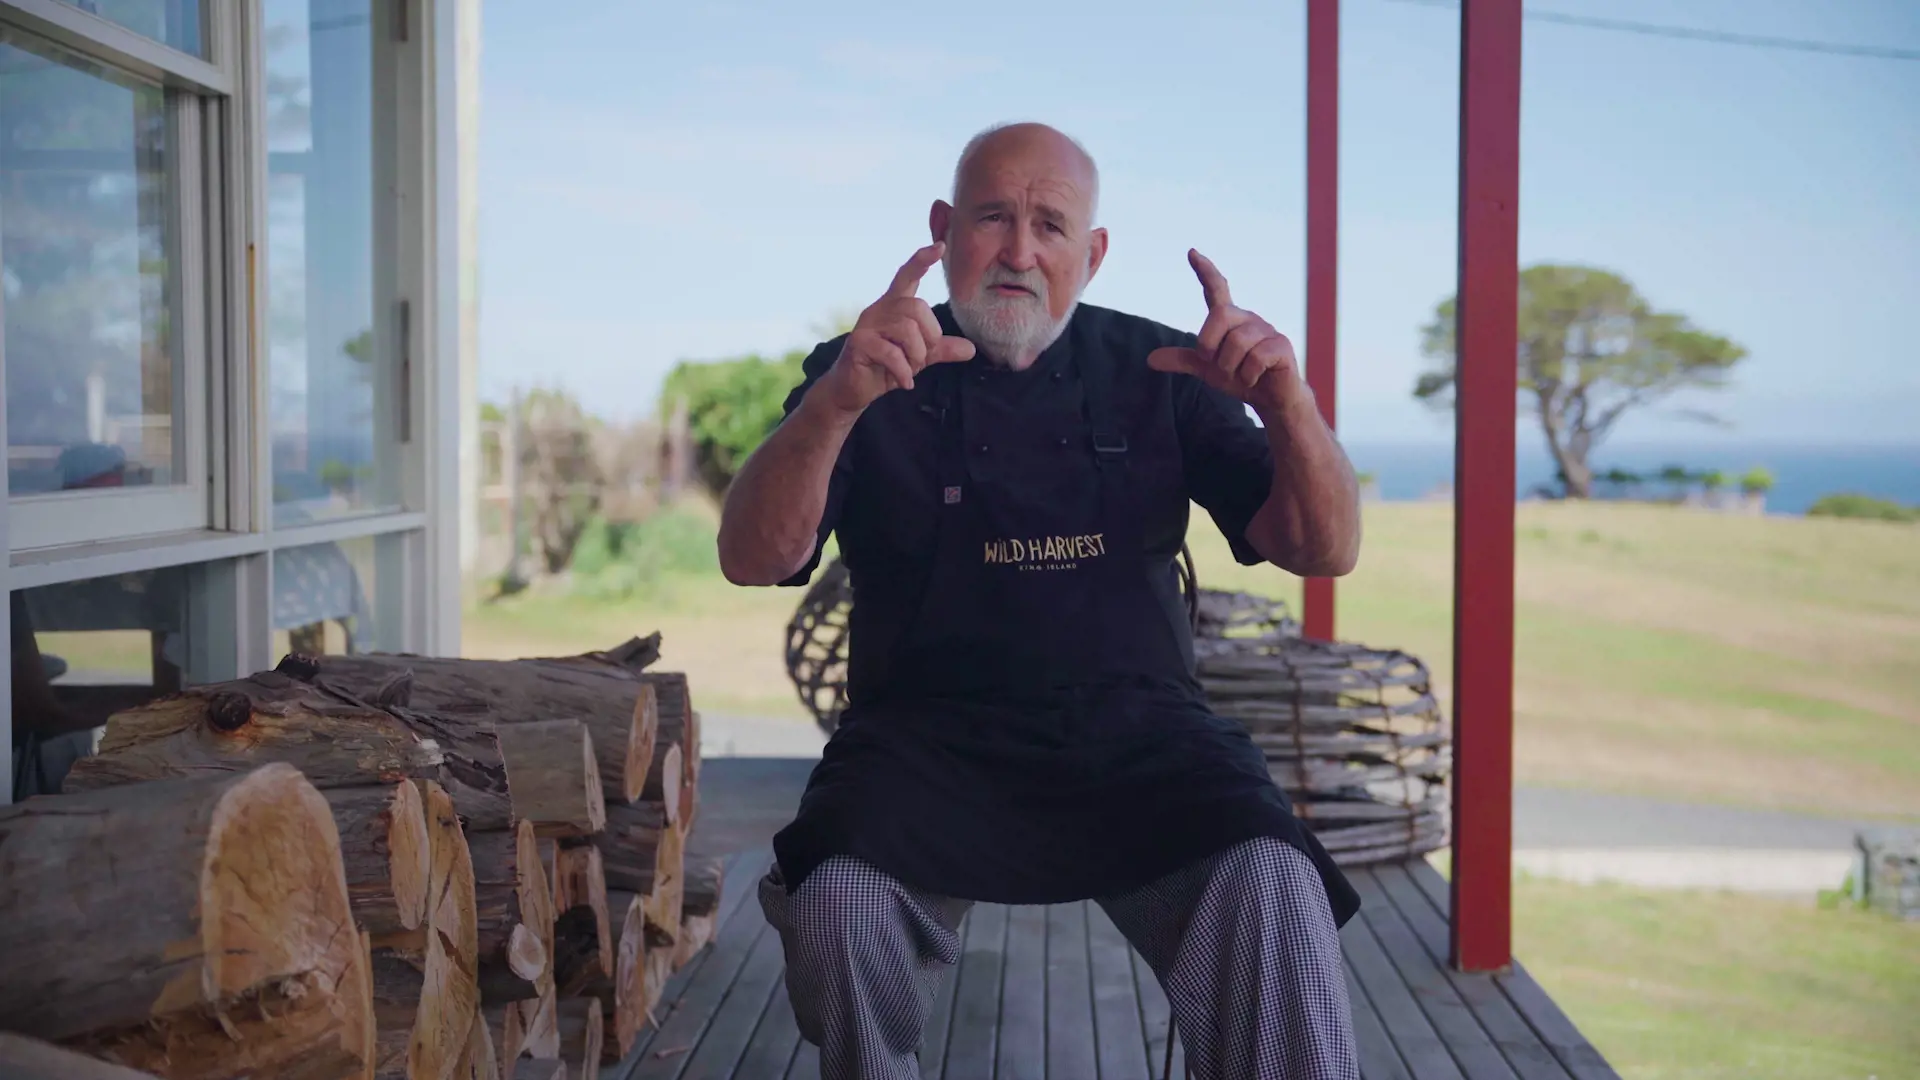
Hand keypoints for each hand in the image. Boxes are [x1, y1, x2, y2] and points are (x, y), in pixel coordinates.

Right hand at [815, 242, 976, 415]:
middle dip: (929, 335)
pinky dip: (903, 371)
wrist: (853, 390)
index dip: (921, 261)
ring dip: (916, 356)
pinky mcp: (859, 343)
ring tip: (909, 370)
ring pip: (906, 329)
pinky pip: (892, 353)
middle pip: (916, 307)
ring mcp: (866, 324)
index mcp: (894, 307)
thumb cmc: (885, 368)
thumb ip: (941, 350)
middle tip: (922, 358)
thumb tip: (971, 349)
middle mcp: (879, 309)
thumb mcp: (918, 358)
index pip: (907, 276)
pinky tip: (904, 382)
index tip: (939, 246)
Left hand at [1147, 249, 1306, 416]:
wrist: (1271, 400)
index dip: (1205, 271)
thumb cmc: (1241, 377)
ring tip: (1240, 374)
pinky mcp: (1281, 345)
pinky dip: (1248, 375)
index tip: (1192, 253)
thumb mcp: (1207, 370)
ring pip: (1237, 342)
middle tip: (1218, 365)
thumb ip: (1183, 361)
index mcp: (1229, 320)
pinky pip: (1255, 358)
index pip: (1216, 289)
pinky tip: (1254, 378)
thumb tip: (1150, 359)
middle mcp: (1248, 318)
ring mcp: (1266, 330)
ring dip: (1231, 367)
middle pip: (1219, 315)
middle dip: (1210, 346)